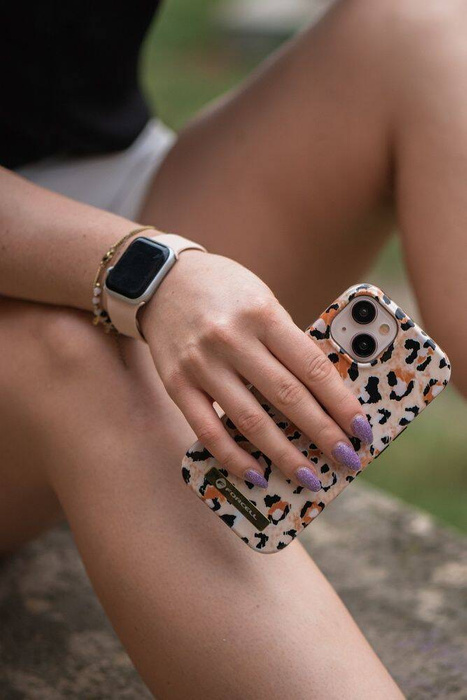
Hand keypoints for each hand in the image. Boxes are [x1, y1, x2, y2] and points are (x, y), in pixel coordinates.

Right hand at [141, 250, 372, 491]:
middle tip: (347, 459)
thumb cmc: (224, 291)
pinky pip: (208, 431)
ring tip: (309, 477)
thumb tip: (324, 396)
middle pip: (287, 397)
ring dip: (285, 455)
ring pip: (251, 421)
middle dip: (323, 434)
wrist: (162, 280)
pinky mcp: (177, 384)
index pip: (311, 367)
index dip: (341, 403)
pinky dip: (235, 458)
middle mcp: (231, 339)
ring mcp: (201, 364)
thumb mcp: (263, 302)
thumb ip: (287, 342)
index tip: (361, 428)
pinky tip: (257, 475)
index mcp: (262, 314)